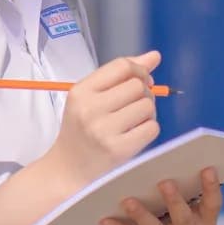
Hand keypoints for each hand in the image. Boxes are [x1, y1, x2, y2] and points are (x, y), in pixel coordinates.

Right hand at [44, 50, 161, 192]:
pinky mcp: (119, 150)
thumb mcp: (90, 97)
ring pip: (147, 106)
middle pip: (138, 85)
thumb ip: (119, 74)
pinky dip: (149, 128)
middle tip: (135, 103)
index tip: (141, 78)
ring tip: (134, 119)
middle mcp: (90, 109)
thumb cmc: (81, 128)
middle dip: (144, 91)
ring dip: (147, 111)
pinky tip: (135, 133)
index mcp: (81, 91)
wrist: (69, 168)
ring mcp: (104, 131)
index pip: (122, 66)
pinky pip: (151, 128)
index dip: (139, 69)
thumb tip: (154, 56)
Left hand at [99, 168, 221, 224]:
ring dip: (142, 215)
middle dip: (174, 200)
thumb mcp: (175, 195)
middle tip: (164, 181)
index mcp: (202, 218)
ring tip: (128, 200)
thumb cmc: (164, 205)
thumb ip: (177, 181)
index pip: (212, 205)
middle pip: (184, 219)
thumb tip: (165, 157)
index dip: (212, 188)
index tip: (208, 167)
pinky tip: (105, 219)